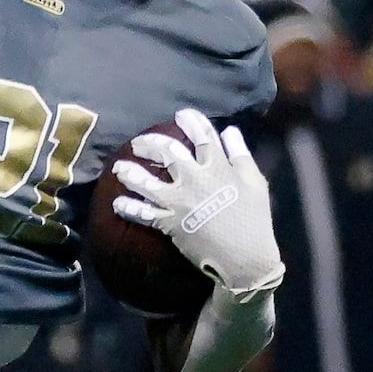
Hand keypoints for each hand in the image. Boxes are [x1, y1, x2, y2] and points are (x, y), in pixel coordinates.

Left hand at [110, 109, 284, 297]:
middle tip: (139, 143)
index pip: (203, 136)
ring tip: (119, 168)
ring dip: (130, 173)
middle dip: (150, 143)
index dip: (192, 122)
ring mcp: (178, 201)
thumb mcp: (255, 182)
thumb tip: (230, 131)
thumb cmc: (254, 219)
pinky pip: (142, 214)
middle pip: (167, 152)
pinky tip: (117, 204)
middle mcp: (194, 179)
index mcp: (218, 167)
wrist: (245, 257)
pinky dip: (128, 208)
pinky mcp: (169, 223)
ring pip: (147, 182)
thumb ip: (241, 155)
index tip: (181, 114)